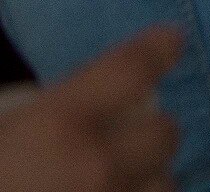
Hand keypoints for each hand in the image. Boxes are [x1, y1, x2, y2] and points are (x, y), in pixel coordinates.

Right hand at [0, 25, 183, 191]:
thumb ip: (30, 116)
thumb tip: (67, 110)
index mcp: (55, 127)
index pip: (130, 70)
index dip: (155, 50)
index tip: (169, 42)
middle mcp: (94, 168)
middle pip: (165, 133)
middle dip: (149, 132)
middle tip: (128, 135)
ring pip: (164, 186)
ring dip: (146, 182)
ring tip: (119, 183)